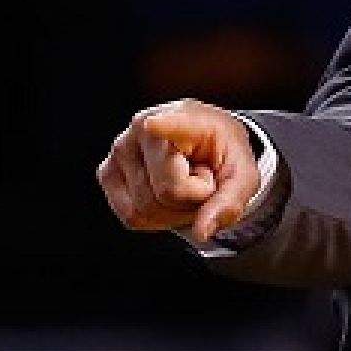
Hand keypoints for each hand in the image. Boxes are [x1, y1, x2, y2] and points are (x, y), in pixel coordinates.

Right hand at [98, 99, 260, 241]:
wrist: (205, 143)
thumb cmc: (222, 154)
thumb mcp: (244, 176)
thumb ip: (230, 202)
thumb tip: (201, 232)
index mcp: (184, 118)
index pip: (170, 125)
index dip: (162, 127)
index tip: (153, 125)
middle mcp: (142, 129)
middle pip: (168, 193)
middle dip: (193, 200)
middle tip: (201, 180)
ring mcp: (120, 151)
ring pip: (147, 209)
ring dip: (175, 211)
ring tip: (185, 184)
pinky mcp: (107, 173)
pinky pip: (132, 217)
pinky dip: (156, 218)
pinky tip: (166, 194)